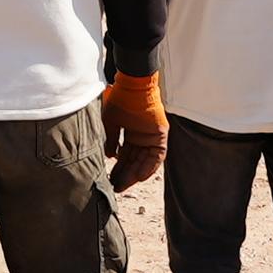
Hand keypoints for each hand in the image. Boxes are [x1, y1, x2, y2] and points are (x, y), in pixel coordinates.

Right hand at [102, 72, 168, 191]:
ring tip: (124, 185)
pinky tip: (138, 176)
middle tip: (116, 187)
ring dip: (135, 173)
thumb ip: (111, 140)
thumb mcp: (111, 123)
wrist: (132, 86)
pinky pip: (158, 155)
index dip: (118, 168)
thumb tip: (111, 156)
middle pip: (135, 159)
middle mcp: (142, 135)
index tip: (110, 179)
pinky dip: (149, 166)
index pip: (126, 155)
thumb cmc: (120, 100)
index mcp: (131, 132)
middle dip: (125, 174)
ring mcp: (152, 135)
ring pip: (145, 160)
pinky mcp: (161, 134)